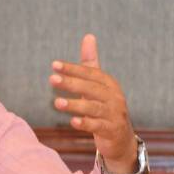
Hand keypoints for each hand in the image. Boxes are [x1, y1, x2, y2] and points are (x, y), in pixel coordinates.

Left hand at [50, 34, 137, 173]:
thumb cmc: (105, 107)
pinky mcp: (112, 130)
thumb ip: (90, 64)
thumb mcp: (98, 85)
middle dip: (71, 83)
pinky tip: (72, 122)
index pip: (90, 73)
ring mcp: (114, 114)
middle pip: (91, 88)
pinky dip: (86, 123)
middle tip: (52, 79)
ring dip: (75, 105)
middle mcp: (114, 97)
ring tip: (56, 103)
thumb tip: (88, 36)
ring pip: (93, 108)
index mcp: (108, 83)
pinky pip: (98, 126)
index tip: (54, 65)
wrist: (121, 137)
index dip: (73, 69)